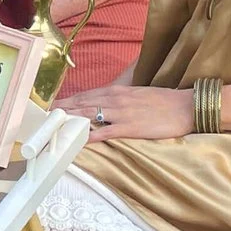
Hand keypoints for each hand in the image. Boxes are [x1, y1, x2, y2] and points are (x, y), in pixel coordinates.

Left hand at [54, 85, 191, 140]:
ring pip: (89, 115)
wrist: (185, 106)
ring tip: (54, 124)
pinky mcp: (130, 127)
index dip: (69, 100)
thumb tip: (108, 103)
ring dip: (70, 120)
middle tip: (45, 115)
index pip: (87, 94)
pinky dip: (91, 136)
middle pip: (82, 103)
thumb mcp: (138, 94)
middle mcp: (116, 99)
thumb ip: (121, 98)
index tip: (54, 104)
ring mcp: (122, 113)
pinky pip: (105, 132)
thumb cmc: (164, 101)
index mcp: (118, 91)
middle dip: (63, 109)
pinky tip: (79, 140)